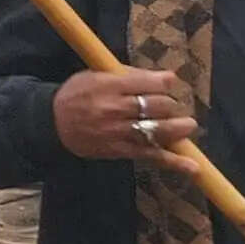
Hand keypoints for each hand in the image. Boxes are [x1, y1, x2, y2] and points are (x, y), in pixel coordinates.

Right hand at [54, 67, 195, 161]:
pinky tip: (193, 167)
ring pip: (158, 130)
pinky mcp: (121, 151)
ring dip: (179, 128)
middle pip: (157, 106)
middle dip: (170, 104)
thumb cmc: (78, 95)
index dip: (165, 82)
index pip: (147, 83)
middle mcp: (115, 109)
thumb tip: (163, 77)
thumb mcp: (96, 75)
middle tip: (170, 105)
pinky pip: (151, 156)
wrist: (52, 123)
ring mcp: (119, 132)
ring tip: (188, 125)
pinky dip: (174, 162)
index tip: (170, 82)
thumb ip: (128, 75)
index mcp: (109, 86)